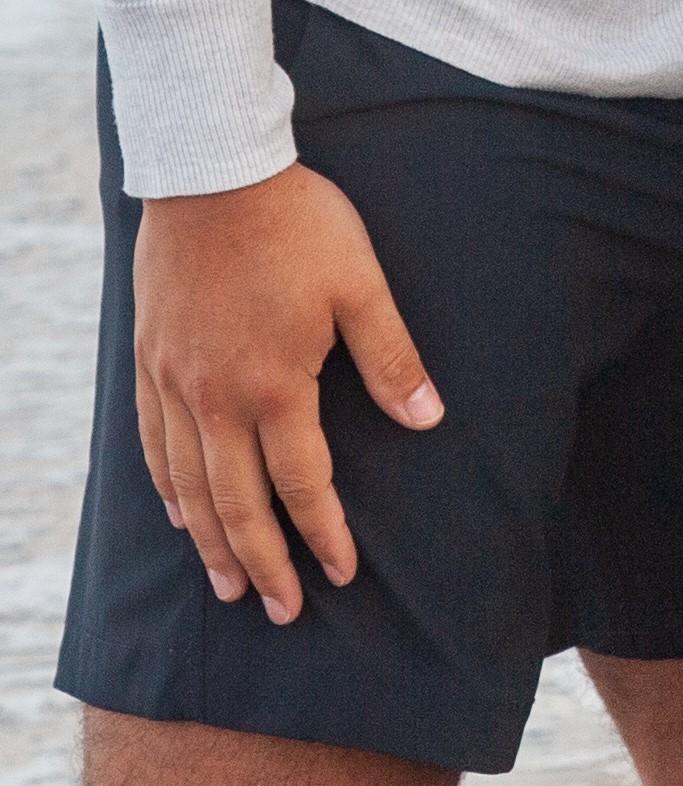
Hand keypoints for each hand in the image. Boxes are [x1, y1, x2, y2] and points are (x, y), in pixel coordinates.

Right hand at [132, 167, 442, 623]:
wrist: (214, 175)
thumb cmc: (300, 224)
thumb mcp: (361, 283)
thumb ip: (391, 356)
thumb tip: (429, 417)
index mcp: (274, 384)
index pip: (301, 482)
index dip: (323, 533)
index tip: (341, 575)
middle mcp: (215, 398)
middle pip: (237, 504)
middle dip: (262, 562)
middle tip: (280, 610)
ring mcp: (175, 383)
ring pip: (189, 485)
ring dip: (210, 542)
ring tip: (227, 584)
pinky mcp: (150, 362)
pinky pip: (153, 445)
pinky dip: (167, 489)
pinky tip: (178, 513)